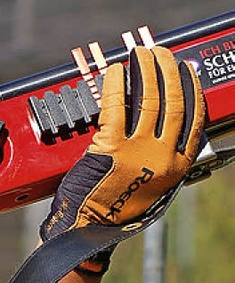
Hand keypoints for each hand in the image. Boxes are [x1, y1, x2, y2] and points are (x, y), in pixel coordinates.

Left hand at [40, 46, 204, 269]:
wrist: (88, 229)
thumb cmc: (113, 208)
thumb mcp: (152, 184)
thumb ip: (159, 156)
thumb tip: (156, 122)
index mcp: (178, 165)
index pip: (194, 118)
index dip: (191, 88)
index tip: (186, 70)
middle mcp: (164, 156)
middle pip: (174, 102)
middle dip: (168, 71)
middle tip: (161, 53)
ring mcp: (139, 151)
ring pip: (148, 99)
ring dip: (145, 70)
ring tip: (140, 54)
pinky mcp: (111, 146)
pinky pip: (116, 105)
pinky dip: (115, 84)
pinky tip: (115, 71)